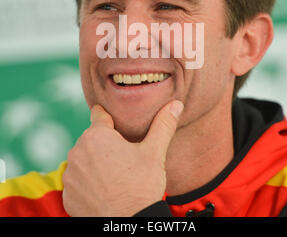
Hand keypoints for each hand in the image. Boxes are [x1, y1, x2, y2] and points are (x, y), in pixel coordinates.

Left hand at [62, 100, 183, 216]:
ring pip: (84, 158)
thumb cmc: (140, 187)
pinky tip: (104, 189)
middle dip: (105, 143)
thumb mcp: (154, 153)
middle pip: (92, 138)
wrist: (127, 225)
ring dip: (94, 161)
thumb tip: (176, 104)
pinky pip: (78, 179)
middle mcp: (78, 151)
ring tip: (114, 174)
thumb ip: (163, 125)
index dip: (110, 118)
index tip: (118, 125)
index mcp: (97, 136)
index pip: (99, 114)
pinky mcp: (68, 193)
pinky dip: (88, 181)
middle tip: (123, 156)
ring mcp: (70, 174)